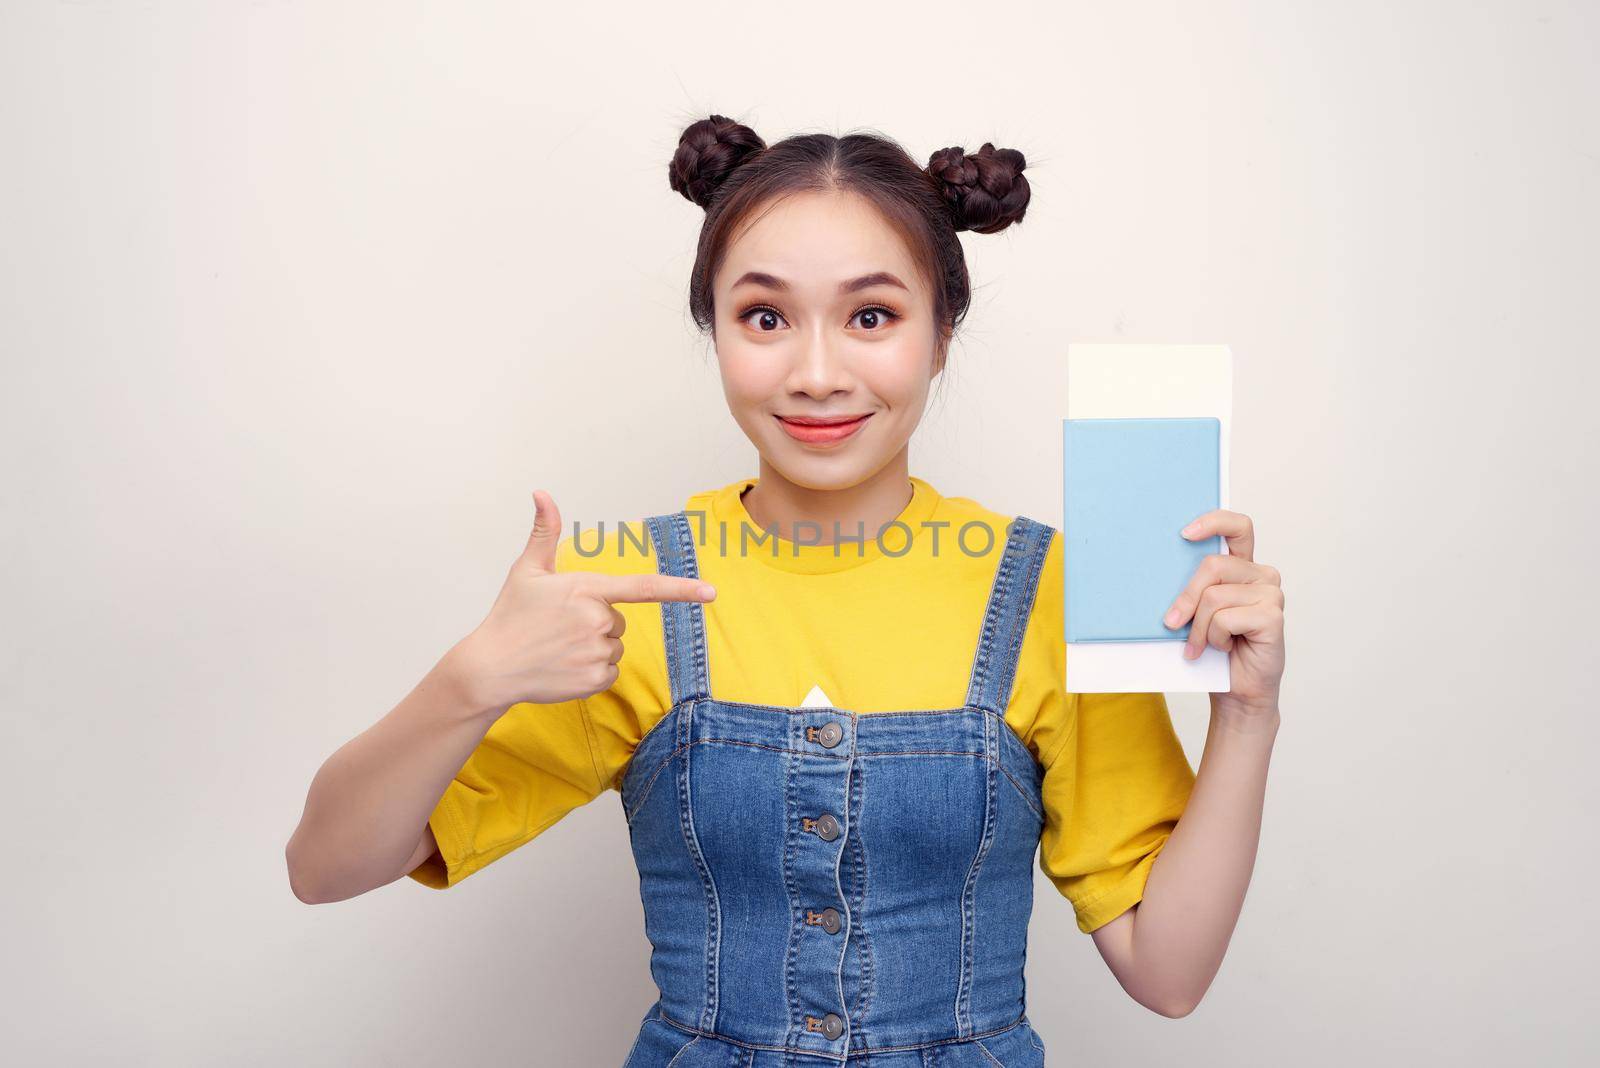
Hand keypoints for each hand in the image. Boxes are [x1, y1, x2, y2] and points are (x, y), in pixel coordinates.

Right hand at [447, 489, 716, 716]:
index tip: (711, 592)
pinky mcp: (595, 680)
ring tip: (559, 647)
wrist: (490, 668)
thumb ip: (544, 531)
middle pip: (619, 620)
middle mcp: (597, 620)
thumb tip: (541, 492)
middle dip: (596, 622)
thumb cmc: (510, 615)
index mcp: (586, 589)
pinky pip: (609, 672)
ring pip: (615, 646)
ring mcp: (597, 652)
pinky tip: (564, 667)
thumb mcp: (527, 571)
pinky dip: (591, 671)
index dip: (680, 589)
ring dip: (593, 647)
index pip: (643, 586)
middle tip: (560, 627)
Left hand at [1162, 509, 1284, 714]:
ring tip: (1202, 644)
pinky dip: (1214, 638)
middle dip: (1186, 598)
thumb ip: (1192, 589)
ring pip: (1214, 597)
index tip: (1185, 534)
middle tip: (1173, 622)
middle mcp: (1261, 575)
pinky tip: (1224, 648)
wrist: (1236, 691)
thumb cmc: (1215, 651)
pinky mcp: (1273, 617)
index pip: (1237, 527)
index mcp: (1243, 567)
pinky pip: (1225, 618)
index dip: (1213, 522)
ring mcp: (1271, 595)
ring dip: (1199, 628)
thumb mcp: (1197, 613)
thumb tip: (1157, 571)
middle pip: (1213, 566)